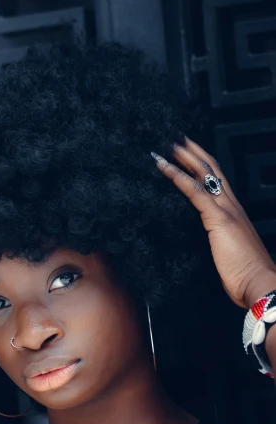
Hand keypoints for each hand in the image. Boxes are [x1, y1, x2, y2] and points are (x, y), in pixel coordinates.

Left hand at [152, 137, 275, 309]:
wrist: (258, 283)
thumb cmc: (244, 274)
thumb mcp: (229, 252)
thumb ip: (219, 241)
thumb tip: (209, 242)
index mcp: (235, 213)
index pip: (219, 182)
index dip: (205, 166)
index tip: (190, 155)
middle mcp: (232, 206)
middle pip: (213, 170)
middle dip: (195, 154)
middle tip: (178, 140)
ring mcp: (226, 210)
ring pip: (204, 174)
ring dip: (185, 158)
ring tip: (169, 146)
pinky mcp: (218, 218)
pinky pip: (194, 191)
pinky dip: (177, 176)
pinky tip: (163, 166)